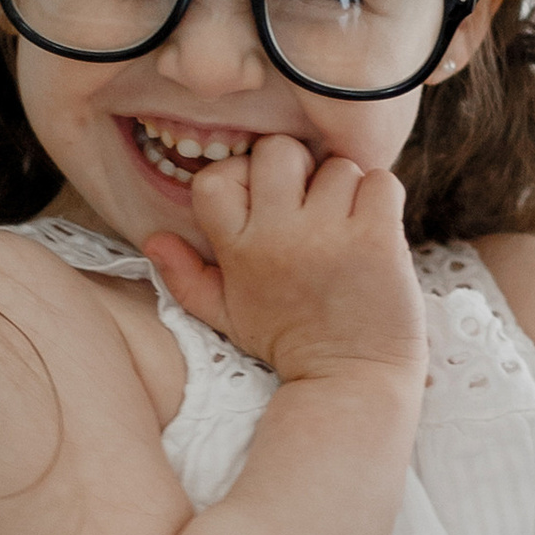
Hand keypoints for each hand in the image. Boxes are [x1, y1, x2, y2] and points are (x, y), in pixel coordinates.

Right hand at [146, 138, 423, 394]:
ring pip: (337, 166)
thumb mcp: (228, 318)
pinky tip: (373, 230)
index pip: (216, 178)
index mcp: (239, 252)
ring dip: (346, 191)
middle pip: (278, 150)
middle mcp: (279, 238)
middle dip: (297, 168)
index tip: (264, 198)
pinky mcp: (376, 239)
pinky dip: (381, 199)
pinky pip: (380, 181)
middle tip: (311, 204)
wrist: (351, 383)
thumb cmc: (290, 345)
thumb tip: (153, 240)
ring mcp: (328, 236)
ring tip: (346, 228)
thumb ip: (186, 279)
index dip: (242, 175)